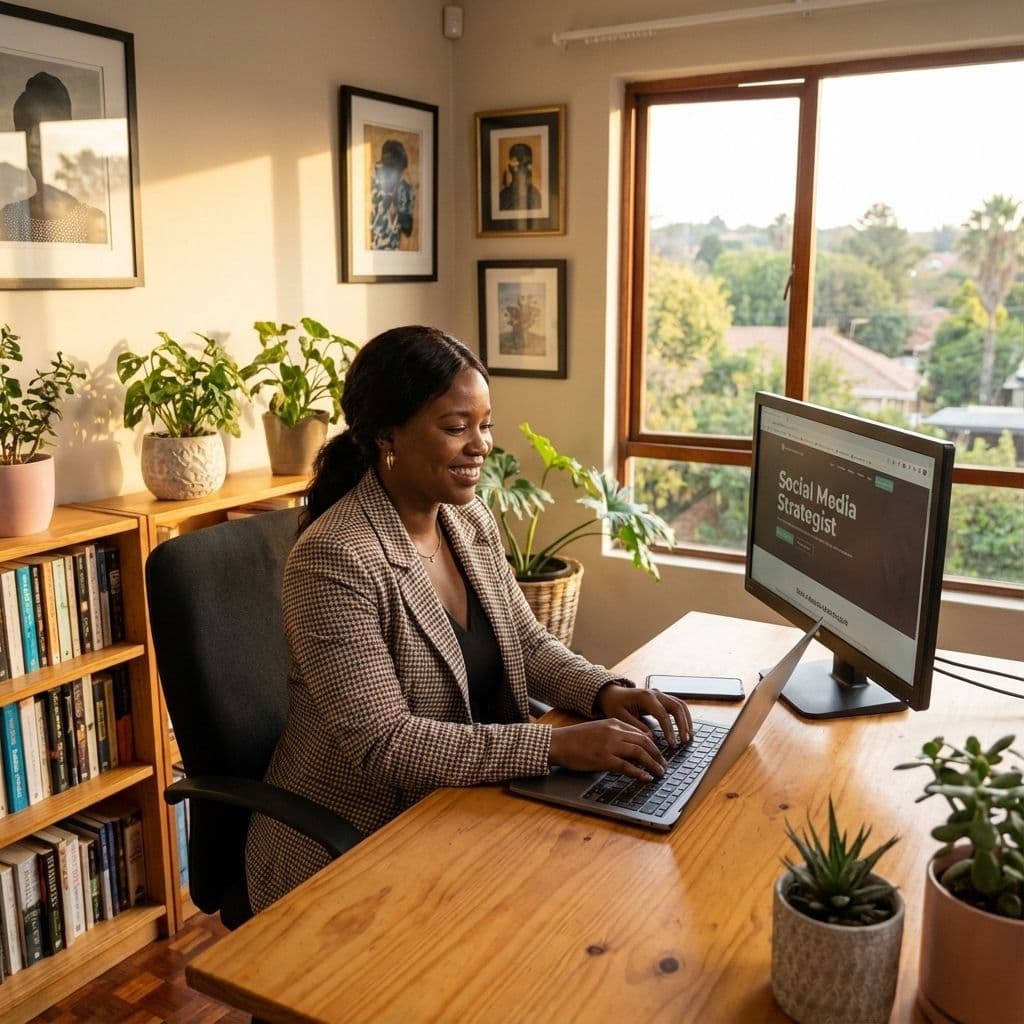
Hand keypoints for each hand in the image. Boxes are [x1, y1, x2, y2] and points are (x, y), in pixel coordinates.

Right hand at [548, 719, 666, 781]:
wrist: (558, 742)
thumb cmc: (575, 738)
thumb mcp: (598, 729)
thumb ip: (614, 734)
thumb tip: (631, 746)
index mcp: (614, 723)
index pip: (640, 733)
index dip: (653, 745)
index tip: (659, 754)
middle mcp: (614, 732)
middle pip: (644, 742)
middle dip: (658, 755)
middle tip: (664, 765)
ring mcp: (609, 745)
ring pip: (639, 753)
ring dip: (653, 764)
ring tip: (659, 773)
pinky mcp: (604, 759)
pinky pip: (627, 766)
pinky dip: (639, 773)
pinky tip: (646, 778)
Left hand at [596, 684, 692, 746]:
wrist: (612, 694)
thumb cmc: (615, 705)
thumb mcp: (620, 717)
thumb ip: (636, 727)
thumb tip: (652, 738)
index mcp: (645, 697)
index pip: (662, 714)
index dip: (669, 730)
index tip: (672, 744)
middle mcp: (655, 693)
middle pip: (676, 707)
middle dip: (683, 725)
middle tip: (685, 741)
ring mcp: (660, 694)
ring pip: (680, 705)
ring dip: (686, 721)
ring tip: (689, 737)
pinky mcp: (662, 699)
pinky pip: (677, 706)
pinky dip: (684, 717)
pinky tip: (686, 729)